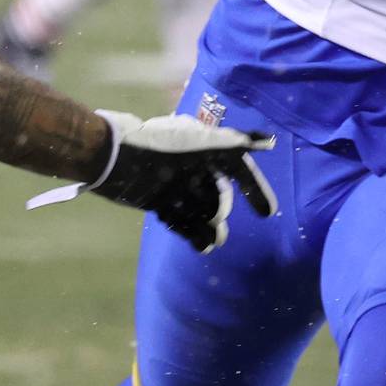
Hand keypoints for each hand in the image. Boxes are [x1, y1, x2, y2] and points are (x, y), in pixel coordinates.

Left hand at [91, 111, 276, 252]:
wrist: (116, 160)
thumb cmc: (161, 148)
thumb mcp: (202, 142)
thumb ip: (233, 144)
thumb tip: (268, 140)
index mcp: (205, 150)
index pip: (238, 169)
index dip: (254, 188)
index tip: (268, 213)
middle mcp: (193, 168)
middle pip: (219, 195)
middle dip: (221, 208)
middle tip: (215, 217)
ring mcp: (176, 187)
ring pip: (203, 212)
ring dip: (211, 228)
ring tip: (214, 240)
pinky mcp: (160, 203)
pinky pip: (183, 223)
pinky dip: (193, 234)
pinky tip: (202, 245)